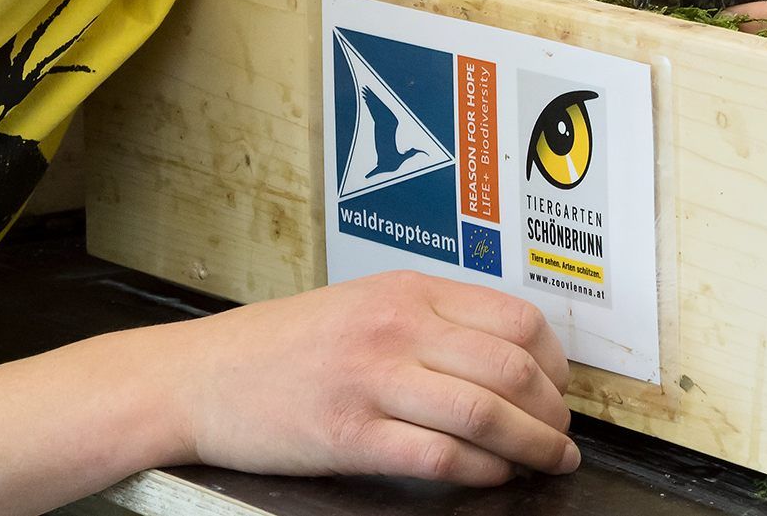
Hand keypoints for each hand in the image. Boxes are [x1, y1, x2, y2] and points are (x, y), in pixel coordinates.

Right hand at [173, 270, 577, 484]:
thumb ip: (429, 319)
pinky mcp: (349, 435)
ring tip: (550, 462)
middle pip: (510, 366)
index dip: (555, 360)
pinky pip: (439, 456)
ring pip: (484, 412)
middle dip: (552, 410)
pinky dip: (482, 471)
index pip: (513, 318)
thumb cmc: (284, 343)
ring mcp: (372, 380)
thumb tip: (509, 354)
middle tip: (561, 433)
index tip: (560, 386)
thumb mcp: (363, 304)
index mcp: (406, 290)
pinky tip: (494, 476)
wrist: (205, 375)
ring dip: (533, 445)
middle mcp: (396, 326)